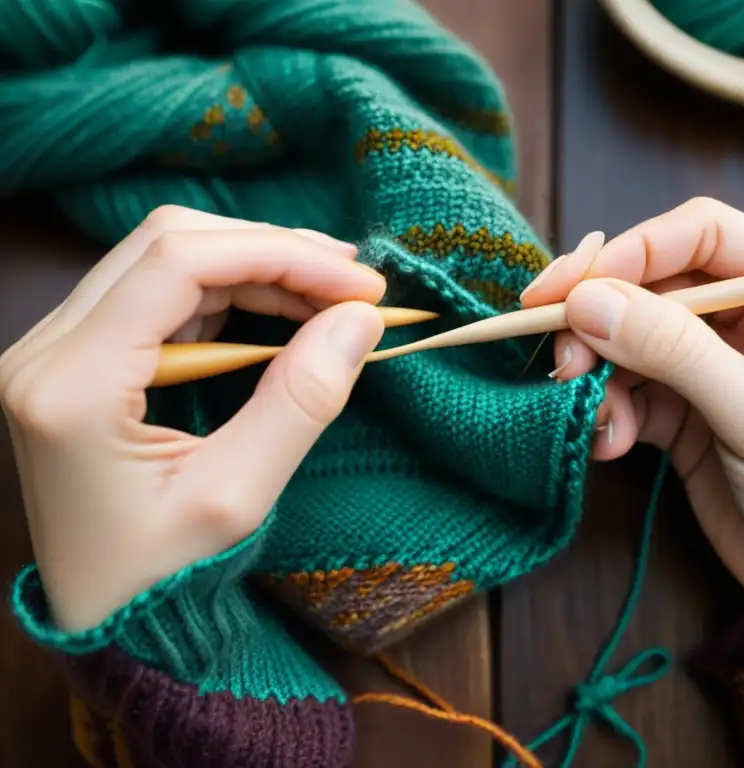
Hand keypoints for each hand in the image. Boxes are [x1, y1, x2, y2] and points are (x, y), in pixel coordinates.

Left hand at [0, 206, 384, 630]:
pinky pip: (161, 293)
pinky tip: (284, 312)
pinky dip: (232, 292)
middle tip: (354, 284)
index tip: (360, 283)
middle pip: (168, 244)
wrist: (106, 620)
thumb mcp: (237, 498)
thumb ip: (299, 400)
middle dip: (272, 250)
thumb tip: (360, 317)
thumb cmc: (162, 578)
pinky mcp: (80, 358)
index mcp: (72, 385)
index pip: (178, 263)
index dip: (279, 253)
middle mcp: (48, 350)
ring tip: (330, 297)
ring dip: (255, 266)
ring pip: (166, 259)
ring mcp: (58, 350)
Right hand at [521, 198, 743, 601]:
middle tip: (561, 358)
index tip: (567, 290)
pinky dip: (610, 408)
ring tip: (593, 414)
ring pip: (632, 332)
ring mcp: (720, 354)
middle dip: (602, 319)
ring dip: (599, 371)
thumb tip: (586, 301)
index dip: (628, 253)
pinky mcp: (689, 400)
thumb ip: (673, 350)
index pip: (701, 233)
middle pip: (655, 280)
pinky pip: (630, 383)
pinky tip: (612, 442)